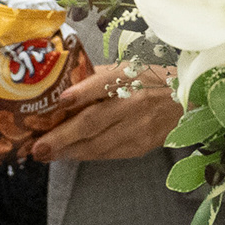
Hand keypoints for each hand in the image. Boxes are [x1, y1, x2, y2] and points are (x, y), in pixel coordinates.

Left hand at [19, 63, 183, 162]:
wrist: (186, 100)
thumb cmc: (150, 80)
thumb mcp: (125, 69)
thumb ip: (94, 78)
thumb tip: (59, 88)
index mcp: (129, 77)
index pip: (103, 84)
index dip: (82, 92)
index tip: (61, 100)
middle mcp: (134, 102)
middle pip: (94, 122)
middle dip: (62, 136)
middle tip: (38, 146)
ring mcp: (139, 127)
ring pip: (98, 144)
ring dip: (69, 151)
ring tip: (45, 154)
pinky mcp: (142, 145)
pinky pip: (108, 154)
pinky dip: (86, 156)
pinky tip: (68, 155)